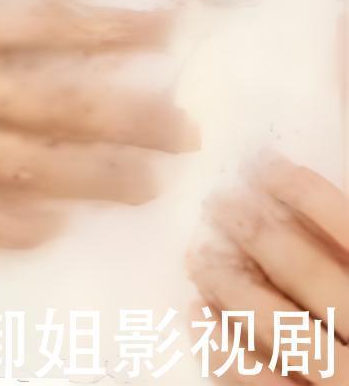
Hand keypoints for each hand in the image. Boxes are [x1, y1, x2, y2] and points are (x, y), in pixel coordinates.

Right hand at [0, 0, 193, 246]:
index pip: (37, 23)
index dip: (105, 25)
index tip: (163, 28)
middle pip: (47, 103)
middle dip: (122, 115)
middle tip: (183, 129)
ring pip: (19, 163)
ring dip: (87, 174)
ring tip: (141, 183)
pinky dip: (7, 223)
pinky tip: (46, 227)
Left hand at [188, 153, 348, 382]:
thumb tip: (313, 201)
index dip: (307, 195)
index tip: (265, 167)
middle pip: (310, 275)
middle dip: (259, 234)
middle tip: (218, 205)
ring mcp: (342, 379)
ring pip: (279, 327)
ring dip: (231, 286)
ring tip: (199, 256)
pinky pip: (257, 381)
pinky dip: (222, 346)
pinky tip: (197, 315)